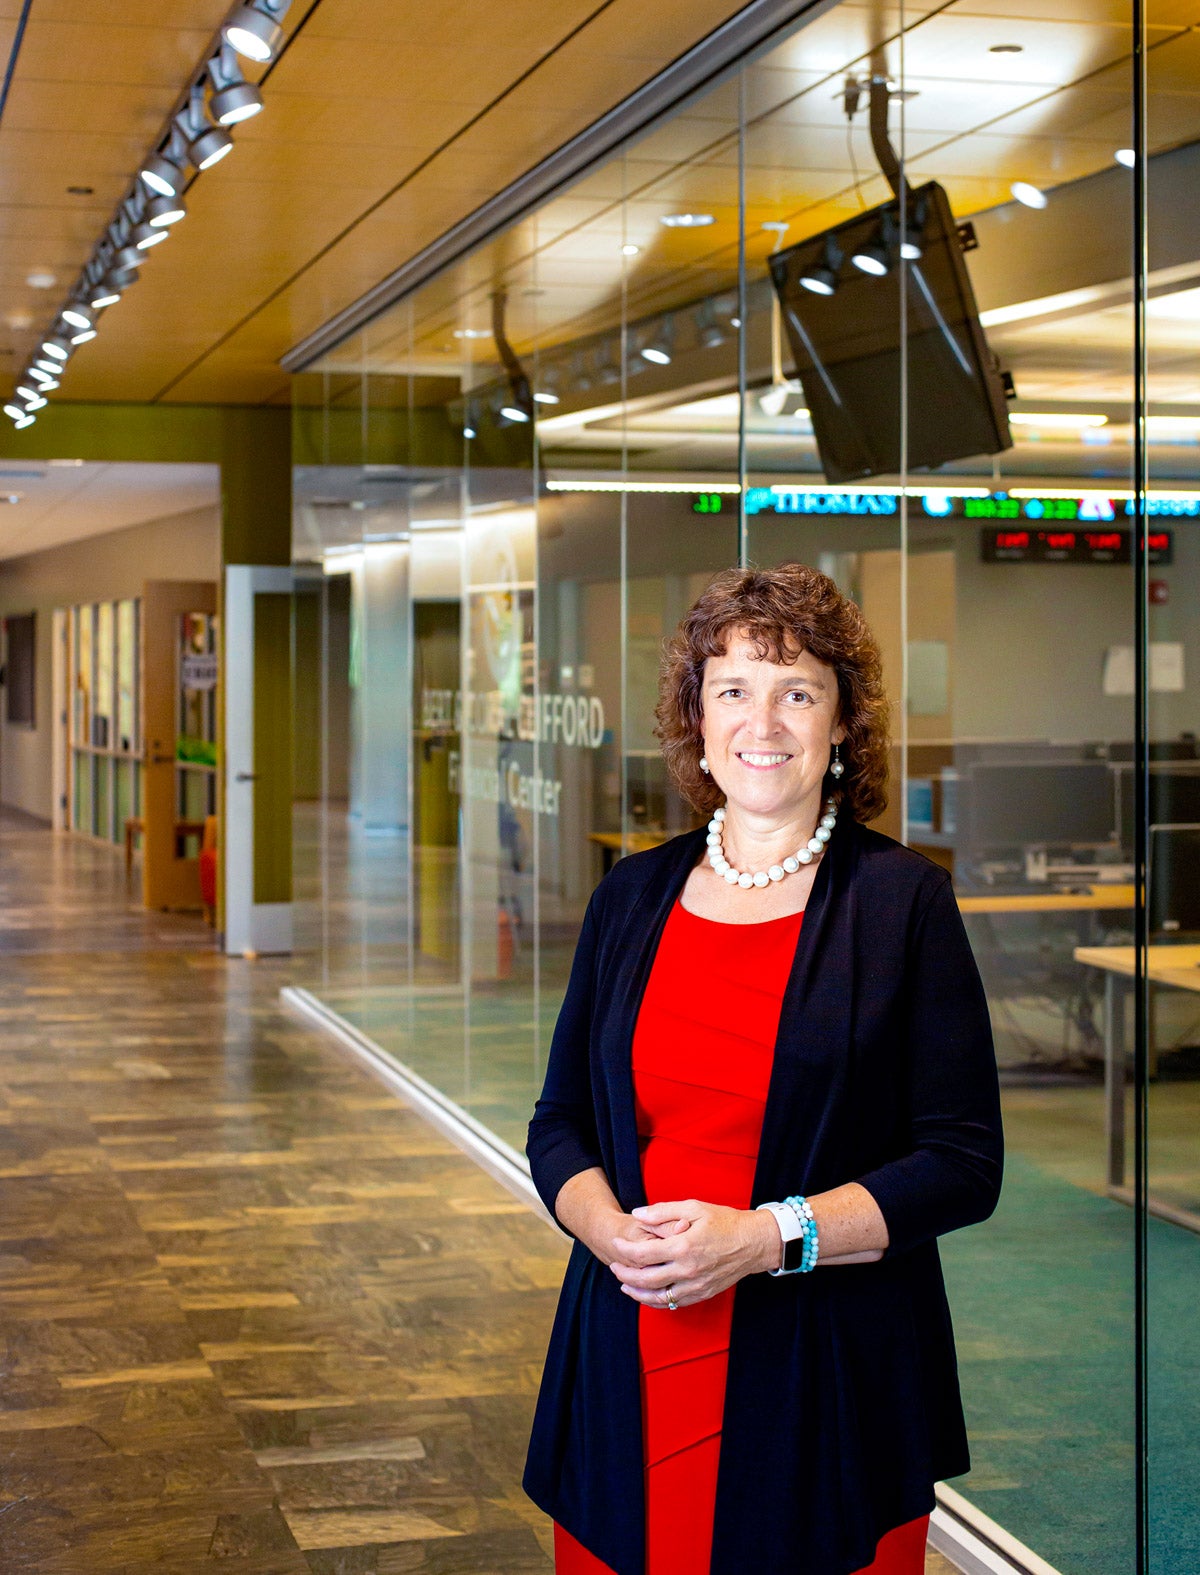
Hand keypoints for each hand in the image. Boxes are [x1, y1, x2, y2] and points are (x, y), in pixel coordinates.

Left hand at [608, 1199, 777, 1309]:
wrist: (754, 1243)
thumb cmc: (725, 1221)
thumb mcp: (694, 1207)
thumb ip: (663, 1211)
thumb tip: (638, 1214)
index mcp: (684, 1246)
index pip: (644, 1253)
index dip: (626, 1250)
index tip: (616, 1243)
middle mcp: (688, 1270)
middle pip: (646, 1280)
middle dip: (625, 1274)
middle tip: (614, 1267)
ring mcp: (695, 1285)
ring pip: (658, 1297)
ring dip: (637, 1293)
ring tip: (625, 1285)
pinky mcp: (702, 1293)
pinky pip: (674, 1303)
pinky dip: (657, 1301)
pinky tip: (648, 1294)